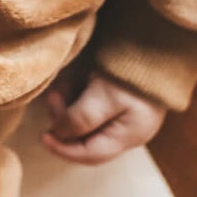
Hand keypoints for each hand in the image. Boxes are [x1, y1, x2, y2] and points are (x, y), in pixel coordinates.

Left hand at [41, 67, 166, 164]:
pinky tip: (73, 82)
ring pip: (87, 121)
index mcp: (128, 136)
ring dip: (69, 107)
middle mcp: (128, 130)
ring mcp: (125, 113)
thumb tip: (58, 133)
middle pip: (87, 138)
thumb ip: (79, 119)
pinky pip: (92, 105)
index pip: (91, 155)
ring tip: (61, 88)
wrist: (154, 41)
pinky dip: (78, 97)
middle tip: (53, 98)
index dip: (64, 149)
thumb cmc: (129, 73)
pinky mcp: (120, 95)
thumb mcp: (102, 97)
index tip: (43, 136)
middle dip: (65, 122)